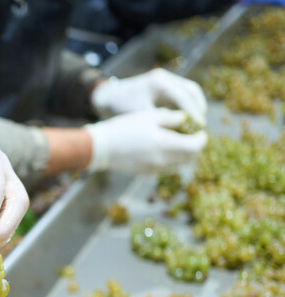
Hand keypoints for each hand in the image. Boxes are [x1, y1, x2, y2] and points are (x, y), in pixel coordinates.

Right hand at [84, 108, 206, 173]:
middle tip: (193, 138)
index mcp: (166, 144)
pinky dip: (172, 161)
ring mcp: (155, 169)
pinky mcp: (146, 173)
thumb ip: (171, 118)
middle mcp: (164, 160)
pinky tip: (164, 151)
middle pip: (190, 158)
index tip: (201, 132)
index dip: (201, 139)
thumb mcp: (149, 116)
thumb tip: (186, 119)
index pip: (196, 146)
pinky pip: (167, 169)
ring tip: (179, 144)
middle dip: (195, 148)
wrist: (101, 147)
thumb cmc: (124, 127)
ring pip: (180, 165)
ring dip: (184, 156)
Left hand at [92, 69, 206, 125]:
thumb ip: (160, 123)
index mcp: (158, 82)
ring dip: (195, 107)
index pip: (183, 96)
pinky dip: (187, 107)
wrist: (107, 97)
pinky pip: (182, 95)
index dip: (193, 112)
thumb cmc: (120, 107)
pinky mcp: (164, 86)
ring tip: (198, 125)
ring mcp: (165, 80)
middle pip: (191, 90)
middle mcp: (164, 78)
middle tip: (202, 127)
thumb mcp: (140, 116)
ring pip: (189, 92)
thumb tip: (180, 134)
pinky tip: (188, 121)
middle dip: (199, 108)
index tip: (199, 127)